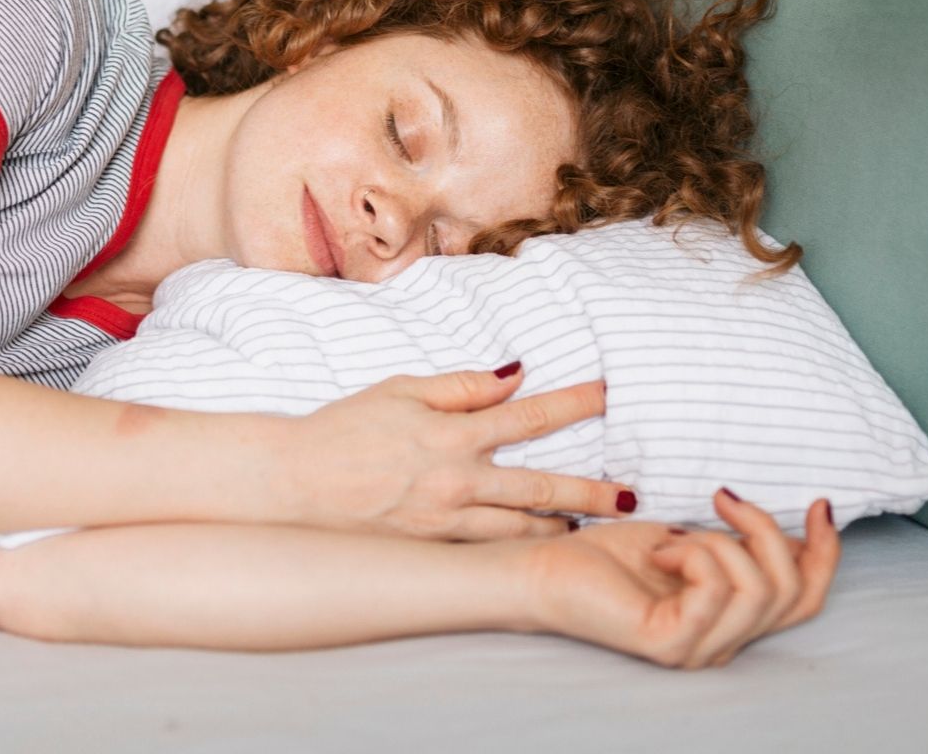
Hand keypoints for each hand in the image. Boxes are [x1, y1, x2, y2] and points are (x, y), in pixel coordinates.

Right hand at [281, 364, 629, 540]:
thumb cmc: (344, 430)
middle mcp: (456, 481)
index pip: (528, 416)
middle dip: (591, 491)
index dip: (573, 404)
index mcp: (452, 435)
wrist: (293, 482)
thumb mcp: (400, 391)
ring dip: (560, 528)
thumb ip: (460, 387)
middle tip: (633, 498)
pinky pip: (487, 550)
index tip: (607, 395)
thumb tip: (514, 376)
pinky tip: (539, 548)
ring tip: (593, 529)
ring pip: (520, 529)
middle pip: (541, 486)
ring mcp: (446, 521)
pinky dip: (518, 549)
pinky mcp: (432, 547)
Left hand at [526, 490, 840, 669]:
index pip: (806, 599)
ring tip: (677, 534)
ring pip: (760, 588)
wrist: (545, 567)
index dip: (826, 552)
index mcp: (733, 617)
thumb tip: (794, 526)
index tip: (819, 503)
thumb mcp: (691, 536)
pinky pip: (716, 587)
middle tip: (723, 498)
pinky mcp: (671, 643)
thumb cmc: (609, 552)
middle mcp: (723, 641)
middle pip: (793, 593)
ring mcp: (699, 648)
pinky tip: (658, 550)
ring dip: (723, 541)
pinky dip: (692, 552)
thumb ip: (740, 542)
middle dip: (769, 531)